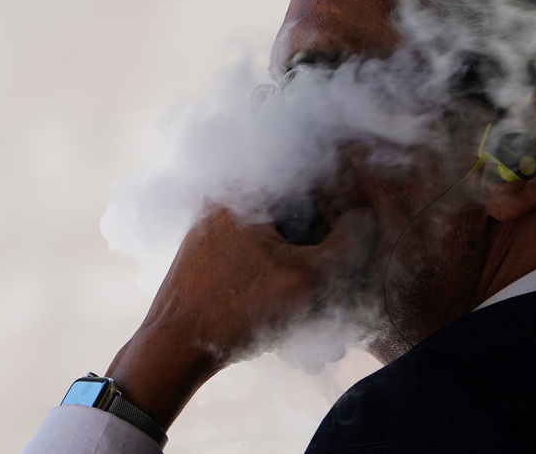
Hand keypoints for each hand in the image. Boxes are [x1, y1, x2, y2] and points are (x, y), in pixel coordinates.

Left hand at [106, 207, 375, 428]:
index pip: (308, 185)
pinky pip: (252, 260)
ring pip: (272, 243)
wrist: (172, 350)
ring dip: (296, 271)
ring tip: (310, 308)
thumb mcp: (307, 279)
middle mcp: (221, 202)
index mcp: (241, 191)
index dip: (335, 213)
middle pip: (290, 216)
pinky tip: (284, 313)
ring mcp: (210, 231)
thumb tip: (363, 219)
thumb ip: (347, 244)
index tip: (347, 244)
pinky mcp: (205, 258)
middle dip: (315, 250)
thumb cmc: (238, 312)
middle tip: (333, 285)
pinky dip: (272, 279)